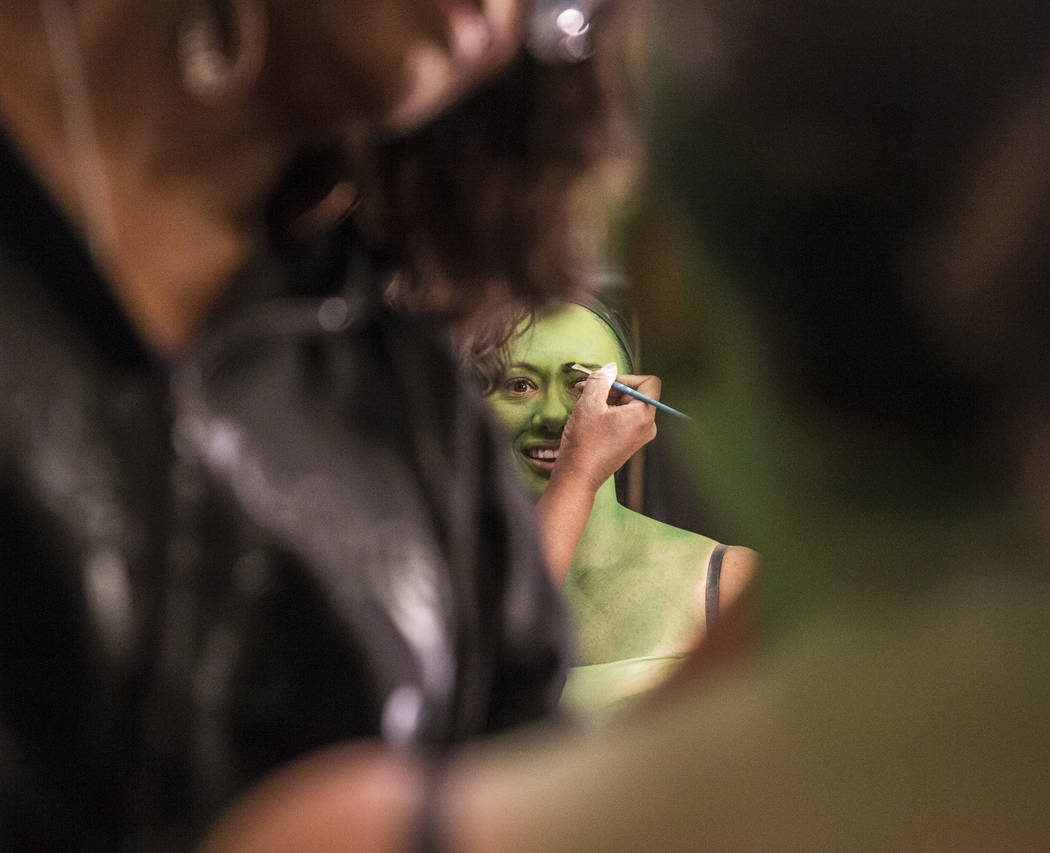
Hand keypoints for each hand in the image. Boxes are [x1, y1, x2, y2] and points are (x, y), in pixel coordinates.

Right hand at [554, 362, 659, 491]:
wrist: (578, 475)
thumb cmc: (584, 443)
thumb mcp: (589, 404)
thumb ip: (601, 380)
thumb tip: (611, 367)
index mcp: (643, 415)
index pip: (649, 382)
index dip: (627, 378)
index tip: (606, 384)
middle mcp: (647, 426)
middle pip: (638, 393)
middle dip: (614, 390)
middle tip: (590, 393)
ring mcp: (640, 436)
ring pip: (630, 406)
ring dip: (610, 401)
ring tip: (589, 408)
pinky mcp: (631, 442)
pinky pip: (626, 419)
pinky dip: (611, 414)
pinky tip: (593, 419)